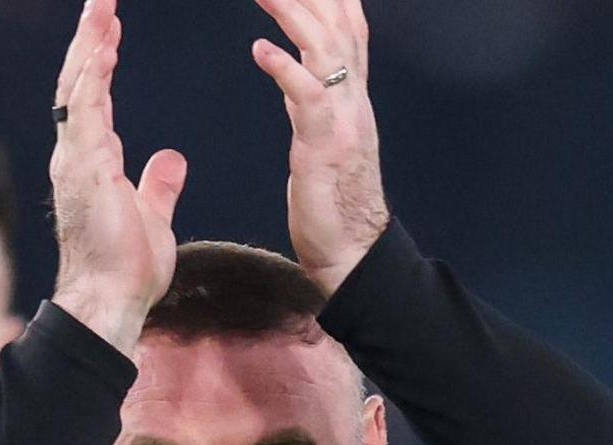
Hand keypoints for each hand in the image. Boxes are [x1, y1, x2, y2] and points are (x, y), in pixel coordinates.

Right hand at [49, 0, 188, 354]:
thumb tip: (171, 158)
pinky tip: (104, 47)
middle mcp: (76, 154)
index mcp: (92, 161)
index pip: (93, 97)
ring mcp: (76, 160)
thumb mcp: (153, 217)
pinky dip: (94, 77)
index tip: (110, 25)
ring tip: (102, 7)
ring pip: (78, 88)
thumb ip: (158, 185)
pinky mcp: (85, 170)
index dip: (99, 60)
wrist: (110, 301)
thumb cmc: (128, 269)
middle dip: (90, 38)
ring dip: (90, 45)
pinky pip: (86, 112)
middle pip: (80, 82)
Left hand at [250, 0, 388, 295]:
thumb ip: (308, 99)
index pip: (348, 27)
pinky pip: (307, 98)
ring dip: (294, 13)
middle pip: (339, 25)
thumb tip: (288, 67)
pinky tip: (259, 49)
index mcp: (351, 96)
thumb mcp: (320, 137)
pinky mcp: (325, 146)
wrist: (353, 252)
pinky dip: (285, 69)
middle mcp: (353, 99)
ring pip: (325, 50)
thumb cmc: (335, 202)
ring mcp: (343, 121)